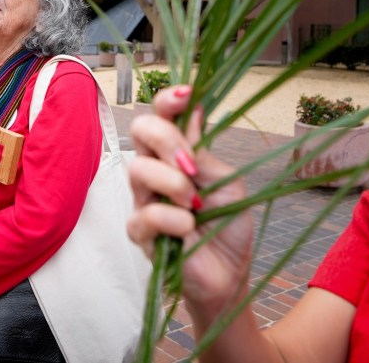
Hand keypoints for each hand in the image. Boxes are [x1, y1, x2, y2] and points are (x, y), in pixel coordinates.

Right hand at [127, 85, 252, 313]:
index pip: (161, 115)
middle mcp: (156, 169)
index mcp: (177, 153)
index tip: (187, 96)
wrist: (230, 272)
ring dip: (172, 182)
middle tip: (192, 163)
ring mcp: (143, 199)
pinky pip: (145, 214)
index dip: (168, 100)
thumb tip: (195, 112)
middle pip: (140, 130)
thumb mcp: (228, 182)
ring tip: (194, 204)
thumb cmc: (229, 224)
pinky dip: (172, 219)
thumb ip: (205, 152)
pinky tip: (188, 228)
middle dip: (166, 138)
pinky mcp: (139, 231)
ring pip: (138, 170)